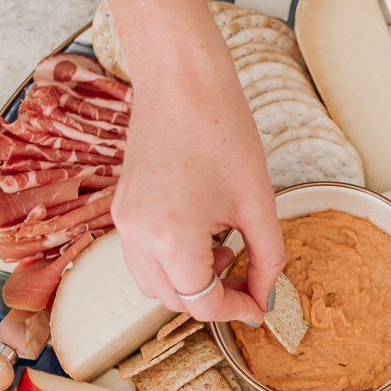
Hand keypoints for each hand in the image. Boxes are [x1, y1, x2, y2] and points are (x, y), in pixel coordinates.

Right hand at [92, 0, 284, 323]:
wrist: (181, 80)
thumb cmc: (222, 129)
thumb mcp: (259, 202)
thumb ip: (267, 258)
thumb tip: (265, 295)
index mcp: (172, 238)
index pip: (202, 304)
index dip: (237, 310)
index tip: (260, 308)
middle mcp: (138, 236)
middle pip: (175, 300)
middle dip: (214, 299)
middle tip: (250, 280)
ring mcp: (125, 223)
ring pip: (154, 284)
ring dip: (191, 283)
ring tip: (225, 248)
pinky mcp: (123, 208)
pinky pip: (143, 257)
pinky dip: (173, 262)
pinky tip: (203, 233)